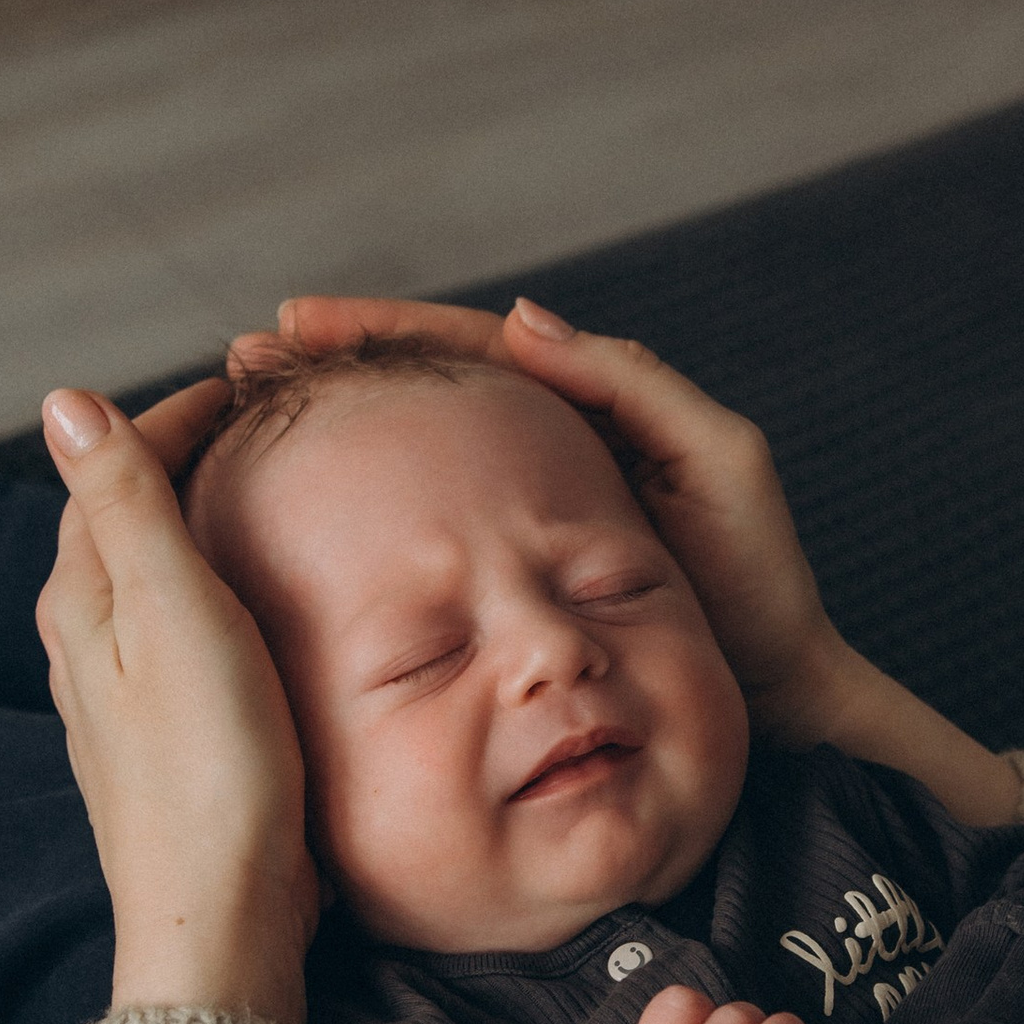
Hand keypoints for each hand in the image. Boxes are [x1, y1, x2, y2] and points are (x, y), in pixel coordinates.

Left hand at [37, 386, 320, 1023]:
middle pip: (123, 521)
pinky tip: (259, 613)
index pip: (110, 472)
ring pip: (149, 583)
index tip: (241, 383)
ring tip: (264, 498)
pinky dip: (215, 595)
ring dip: (197, 529)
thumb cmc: (207, 771)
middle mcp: (85, 648)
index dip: (173, 417)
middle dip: (182, 461)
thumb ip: (125, 502)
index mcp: (81, 602)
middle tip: (260, 426)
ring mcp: (122, 703)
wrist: (221, 919)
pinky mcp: (166, 747)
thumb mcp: (171, 613)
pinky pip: (181, 639)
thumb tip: (62, 400)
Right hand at [249, 292, 846, 745]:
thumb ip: (632, 386)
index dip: (380, 331)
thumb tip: (521, 319)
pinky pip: (434, 542)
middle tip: (248, 359)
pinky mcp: (518, 593)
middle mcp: (545, 460)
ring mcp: (524, 529)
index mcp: (587, 414)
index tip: (299, 319)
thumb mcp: (717, 465)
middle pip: (423, 396)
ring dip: (341, 439)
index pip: (467, 350)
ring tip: (256, 421)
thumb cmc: (760, 590)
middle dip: (335, 373)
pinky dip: (374, 522)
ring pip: (417, 467)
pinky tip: (316, 523)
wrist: (776, 705)